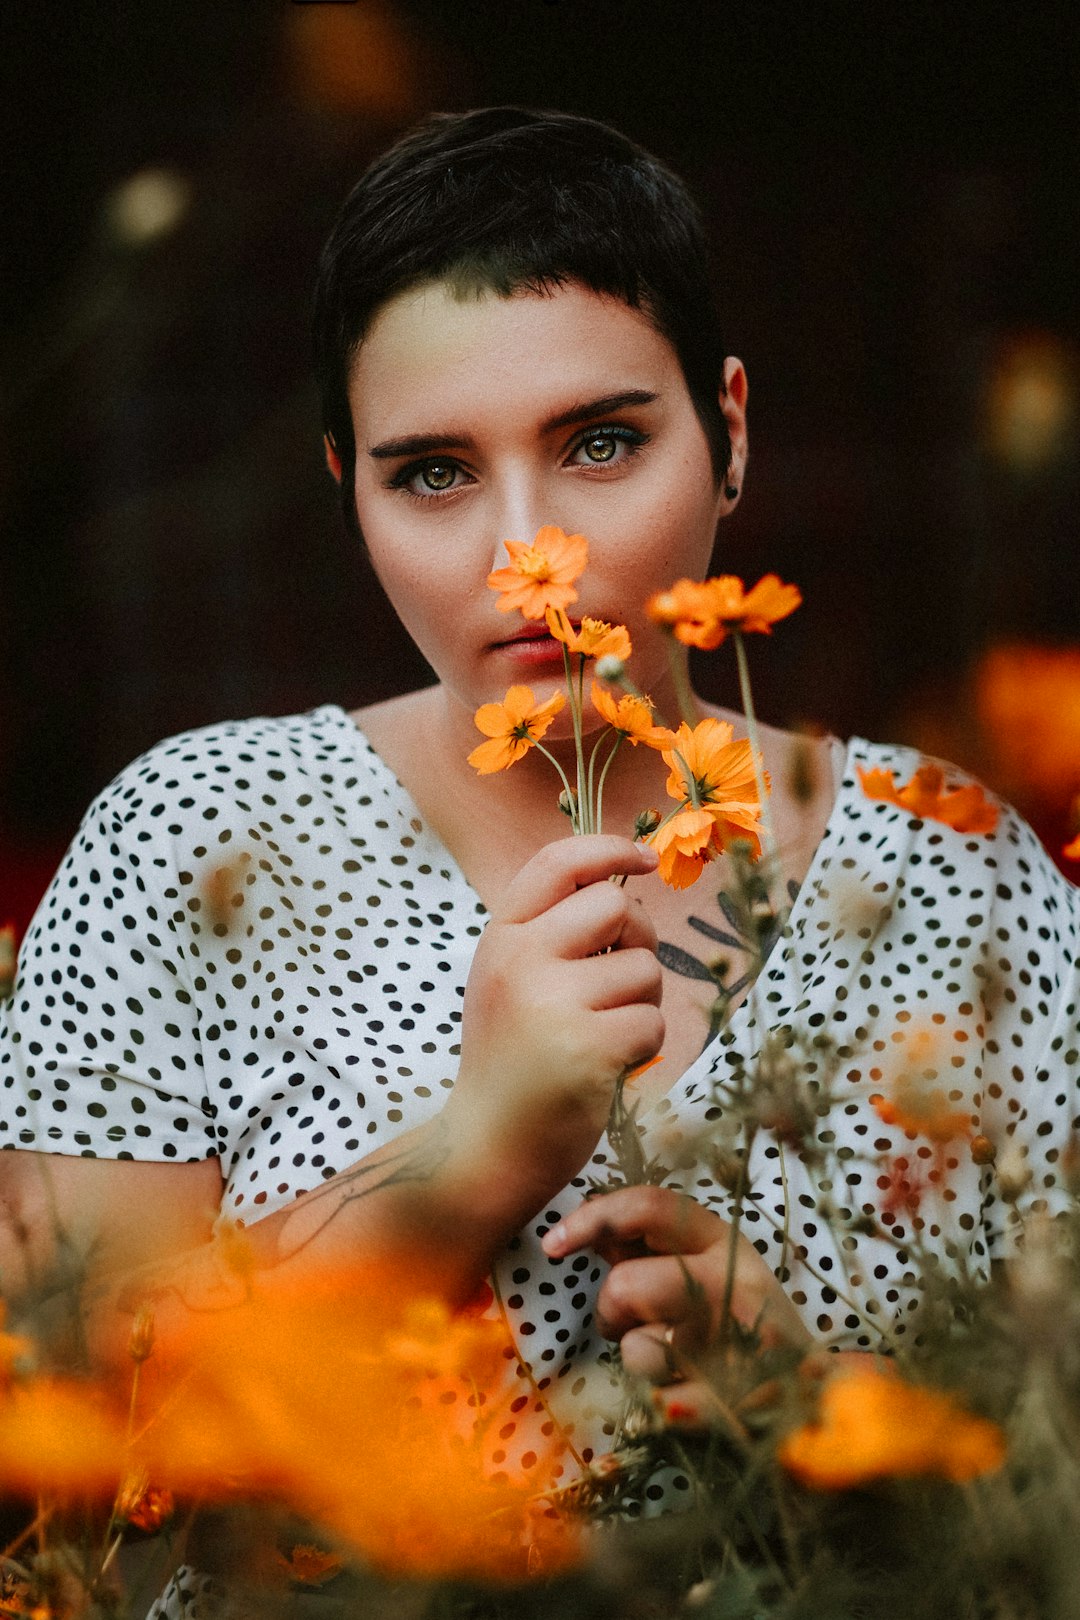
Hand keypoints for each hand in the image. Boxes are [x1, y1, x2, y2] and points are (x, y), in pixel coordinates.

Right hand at [444, 836, 663, 1217]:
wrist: (488, 1147)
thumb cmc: (513, 1060)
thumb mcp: (510, 981)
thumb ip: (549, 933)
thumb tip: (625, 885)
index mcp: (502, 938)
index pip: (558, 862)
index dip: (609, 848)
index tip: (643, 859)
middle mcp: (521, 961)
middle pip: (617, 907)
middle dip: (638, 940)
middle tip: (618, 982)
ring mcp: (552, 1004)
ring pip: (644, 969)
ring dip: (642, 1003)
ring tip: (603, 1034)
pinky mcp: (588, 1050)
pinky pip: (653, 1022)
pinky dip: (644, 1048)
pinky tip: (608, 1067)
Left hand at [542, 1185, 812, 1423]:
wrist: (822, 1404)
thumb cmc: (746, 1330)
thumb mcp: (709, 1271)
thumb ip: (654, 1249)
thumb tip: (597, 1230)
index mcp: (724, 1241)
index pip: (649, 1205)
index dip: (592, 1218)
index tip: (553, 1244)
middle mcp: (735, 1281)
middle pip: (627, 1284)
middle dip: (611, 1313)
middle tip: (631, 1327)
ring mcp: (741, 1342)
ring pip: (638, 1350)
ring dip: (639, 1362)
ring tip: (675, 1365)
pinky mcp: (742, 1400)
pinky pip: (660, 1405)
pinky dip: (661, 1408)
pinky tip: (688, 1401)